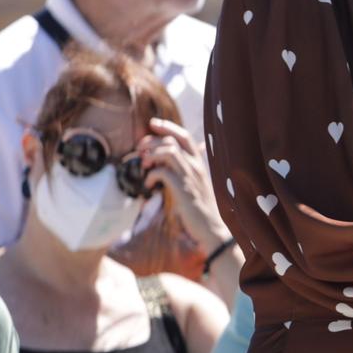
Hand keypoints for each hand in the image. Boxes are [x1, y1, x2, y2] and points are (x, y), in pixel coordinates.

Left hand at [139, 119, 228, 251]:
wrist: (213, 228)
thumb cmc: (202, 207)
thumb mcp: (196, 184)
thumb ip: (187, 170)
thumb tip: (170, 163)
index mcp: (199, 163)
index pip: (184, 136)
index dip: (167, 126)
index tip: (152, 124)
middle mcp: (196, 166)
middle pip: (172, 140)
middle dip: (151, 141)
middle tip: (140, 150)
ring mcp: (190, 177)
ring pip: (169, 151)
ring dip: (151, 155)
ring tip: (144, 165)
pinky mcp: (183, 190)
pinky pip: (163, 172)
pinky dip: (151, 175)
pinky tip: (149, 185)